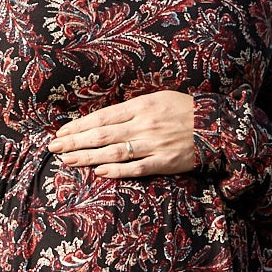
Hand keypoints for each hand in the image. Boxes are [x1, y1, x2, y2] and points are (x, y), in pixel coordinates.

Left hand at [48, 89, 197, 178]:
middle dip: (74, 141)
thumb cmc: (184, 110)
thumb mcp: (157, 98)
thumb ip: (131, 108)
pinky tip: (98, 172)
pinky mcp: (165, 162)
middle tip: (53, 147)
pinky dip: (116, 171)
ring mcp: (154, 144)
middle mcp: (144, 124)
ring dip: (88, 157)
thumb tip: (103, 119)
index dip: (78, 126)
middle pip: (102, 134)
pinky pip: (137, 168)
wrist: (218, 126)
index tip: (61, 132)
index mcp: (141, 106)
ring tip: (67, 160)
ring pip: (114, 152)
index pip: (101, 117)